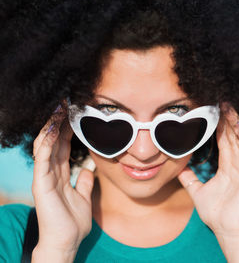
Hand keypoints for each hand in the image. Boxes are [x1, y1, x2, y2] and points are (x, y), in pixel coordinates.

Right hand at [31, 105, 93, 257]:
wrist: (66, 242)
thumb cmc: (73, 222)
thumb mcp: (83, 197)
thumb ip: (83, 182)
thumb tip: (88, 169)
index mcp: (61, 175)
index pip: (63, 147)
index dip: (68, 131)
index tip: (75, 115)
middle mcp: (51, 173)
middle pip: (54, 143)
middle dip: (59, 124)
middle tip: (65, 105)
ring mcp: (45, 178)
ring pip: (46, 147)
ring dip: (51, 129)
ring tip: (58, 110)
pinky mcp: (41, 185)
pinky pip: (43, 161)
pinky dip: (45, 145)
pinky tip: (50, 131)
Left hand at [178, 102, 238, 236]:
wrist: (227, 230)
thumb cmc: (216, 213)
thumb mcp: (198, 191)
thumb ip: (189, 179)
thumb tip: (178, 170)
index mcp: (227, 166)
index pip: (223, 140)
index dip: (218, 126)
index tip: (210, 110)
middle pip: (233, 136)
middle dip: (227, 118)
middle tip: (220, 100)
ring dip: (236, 123)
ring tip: (228, 106)